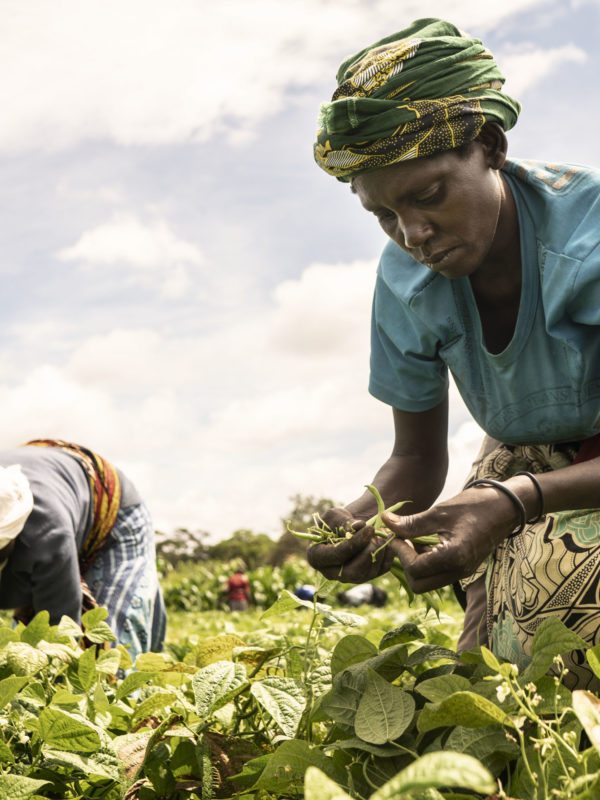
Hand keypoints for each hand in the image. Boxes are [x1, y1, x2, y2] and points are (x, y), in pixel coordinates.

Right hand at [306, 507, 395, 582]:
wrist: (348, 528)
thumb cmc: (336, 521)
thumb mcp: (334, 516)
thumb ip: (343, 522)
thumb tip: (358, 527)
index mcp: (316, 557)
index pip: (337, 555)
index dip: (354, 543)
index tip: (369, 529)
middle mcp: (331, 573)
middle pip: (353, 571)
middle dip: (369, 552)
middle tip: (378, 534)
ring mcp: (349, 577)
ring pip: (368, 573)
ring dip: (380, 552)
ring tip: (383, 533)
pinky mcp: (366, 576)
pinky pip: (380, 570)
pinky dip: (388, 555)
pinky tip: (389, 539)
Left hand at [382, 484, 520, 592]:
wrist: (505, 507)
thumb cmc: (474, 506)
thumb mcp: (439, 512)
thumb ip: (411, 523)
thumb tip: (385, 522)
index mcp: (454, 557)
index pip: (415, 569)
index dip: (399, 552)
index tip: (393, 534)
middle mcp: (459, 571)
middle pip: (419, 584)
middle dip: (405, 564)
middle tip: (401, 540)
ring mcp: (462, 572)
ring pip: (428, 582)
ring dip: (415, 564)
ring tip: (412, 538)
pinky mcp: (463, 568)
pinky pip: (438, 574)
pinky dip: (426, 562)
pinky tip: (424, 541)